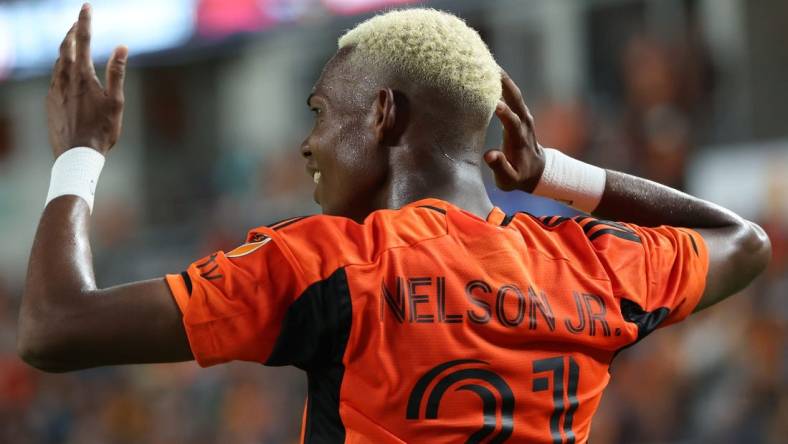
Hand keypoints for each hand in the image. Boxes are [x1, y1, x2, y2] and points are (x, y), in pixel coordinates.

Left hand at [47, 3, 126, 156]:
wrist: (77, 154)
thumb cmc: (101, 130)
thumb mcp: (116, 101)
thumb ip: (117, 72)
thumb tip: (121, 47)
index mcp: (82, 76)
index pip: (82, 40)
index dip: (84, 21)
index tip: (86, 6)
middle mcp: (64, 79)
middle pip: (65, 48)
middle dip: (71, 32)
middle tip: (77, 23)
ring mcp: (54, 90)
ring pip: (58, 63)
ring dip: (66, 51)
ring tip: (72, 46)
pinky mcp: (50, 102)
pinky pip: (54, 79)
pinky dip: (61, 69)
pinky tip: (66, 75)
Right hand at [484, 71, 544, 192]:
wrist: (537, 171)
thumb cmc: (518, 177)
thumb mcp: (509, 180)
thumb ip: (500, 167)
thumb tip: (489, 155)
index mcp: (520, 141)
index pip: (513, 124)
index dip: (504, 114)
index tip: (493, 103)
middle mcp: (524, 125)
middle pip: (516, 100)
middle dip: (505, 85)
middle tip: (490, 69)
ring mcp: (523, 117)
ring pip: (514, 93)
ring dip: (503, 78)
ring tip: (487, 62)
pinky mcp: (520, 113)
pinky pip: (511, 94)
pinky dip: (502, 82)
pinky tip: (491, 71)